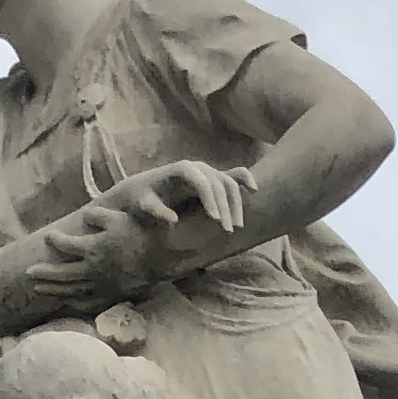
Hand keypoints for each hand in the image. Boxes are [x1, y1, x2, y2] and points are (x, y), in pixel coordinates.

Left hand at [30, 201, 168, 299]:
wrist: (163, 255)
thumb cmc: (141, 232)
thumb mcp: (118, 217)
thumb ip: (98, 216)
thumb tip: (85, 214)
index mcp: (93, 248)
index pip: (66, 245)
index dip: (55, 241)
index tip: (47, 237)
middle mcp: (94, 270)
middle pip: (62, 274)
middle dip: (44, 273)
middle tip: (27, 273)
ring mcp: (102, 285)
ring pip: (72, 290)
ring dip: (53, 290)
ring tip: (38, 288)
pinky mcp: (112, 294)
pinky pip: (90, 302)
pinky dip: (76, 302)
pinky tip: (67, 302)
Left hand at [118, 158, 249, 240]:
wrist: (145, 188)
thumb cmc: (143, 197)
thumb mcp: (144, 204)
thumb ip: (156, 211)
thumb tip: (173, 220)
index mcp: (182, 169)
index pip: (202, 182)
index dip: (210, 200)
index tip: (215, 221)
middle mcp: (198, 167)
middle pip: (218, 184)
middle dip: (224, 207)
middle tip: (226, 231)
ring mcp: (208, 171)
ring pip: (229, 182)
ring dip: (236, 204)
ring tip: (236, 227)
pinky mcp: (214, 178)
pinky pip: (233, 175)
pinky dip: (244, 180)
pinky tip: (254, 190)